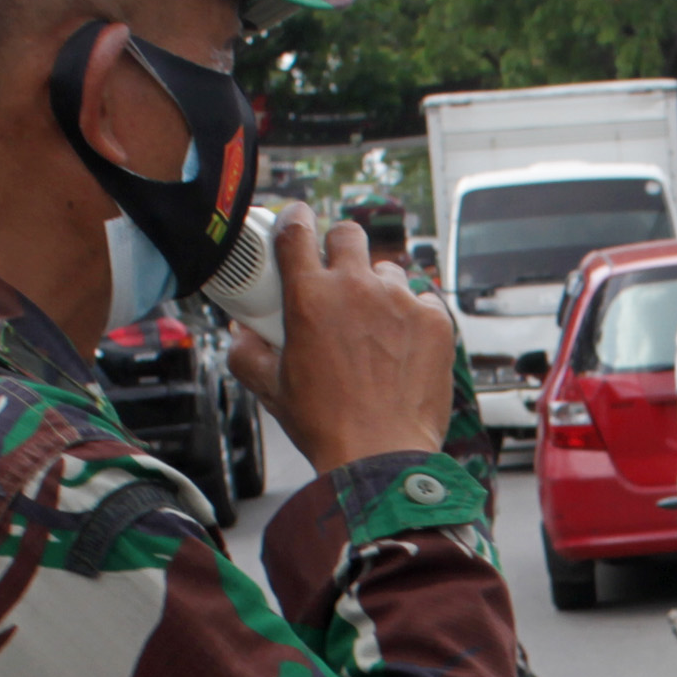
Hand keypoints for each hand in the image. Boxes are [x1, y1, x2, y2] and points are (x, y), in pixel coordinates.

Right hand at [228, 215, 456, 475]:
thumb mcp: (270, 388)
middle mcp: (356, 288)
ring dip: (378, 289)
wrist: (381, 456)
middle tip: (339, 278)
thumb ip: (246, 351)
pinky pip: (422, 300)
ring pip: (388, 271)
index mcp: (309, 296)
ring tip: (374, 329)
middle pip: (348, 234)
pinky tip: (402, 348)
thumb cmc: (325, 425)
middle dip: (340, 249)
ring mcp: (400, 301)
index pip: (296, 229)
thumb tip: (241, 332)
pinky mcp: (435, 320)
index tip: (297, 222)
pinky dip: (412, 316)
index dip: (295, 220)